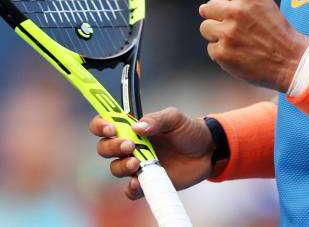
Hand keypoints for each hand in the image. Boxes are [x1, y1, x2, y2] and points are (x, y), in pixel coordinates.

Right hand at [90, 107, 213, 199]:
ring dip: (121, 166)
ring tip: (136, 162)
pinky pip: (131, 191)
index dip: (100, 126)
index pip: (105, 124)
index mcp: (133, 127)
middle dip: (111, 147)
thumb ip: (156, 119)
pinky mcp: (147, 182)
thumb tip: (137, 127)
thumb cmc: (188, 130)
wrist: (207, 151)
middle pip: (105, 148)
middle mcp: (131, 146)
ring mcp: (137, 165)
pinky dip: (131, 189)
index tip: (111, 128)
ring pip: (115, 168)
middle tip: (129, 145)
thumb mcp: (175, 118)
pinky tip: (138, 183)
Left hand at [199, 0, 308, 91]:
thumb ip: (240, 1)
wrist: (292, 61)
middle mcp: (236, 11)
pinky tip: (238, 54)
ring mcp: (227, 33)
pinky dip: (222, 52)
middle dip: (217, 16)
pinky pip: (211, 48)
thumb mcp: (265, 6)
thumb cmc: (278, 34)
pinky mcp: (222, 53)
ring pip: (206, 28)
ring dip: (217, 34)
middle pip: (209, 7)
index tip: (239, 9)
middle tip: (232, 26)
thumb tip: (203, 7)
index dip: (231, 0)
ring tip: (236, 41)